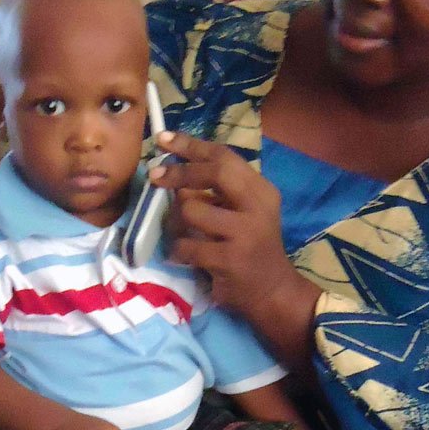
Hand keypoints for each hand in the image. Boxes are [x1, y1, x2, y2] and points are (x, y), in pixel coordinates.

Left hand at [149, 131, 320, 363]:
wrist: (272, 290)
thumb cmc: (252, 246)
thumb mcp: (246, 212)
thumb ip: (220, 191)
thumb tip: (175, 169)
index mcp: (261, 190)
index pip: (224, 156)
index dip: (191, 145)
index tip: (164, 139)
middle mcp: (257, 207)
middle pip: (214, 173)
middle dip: (180, 171)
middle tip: (156, 176)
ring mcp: (245, 233)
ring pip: (192, 210)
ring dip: (178, 221)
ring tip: (183, 233)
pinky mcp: (229, 259)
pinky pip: (187, 245)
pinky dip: (179, 250)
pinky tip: (185, 256)